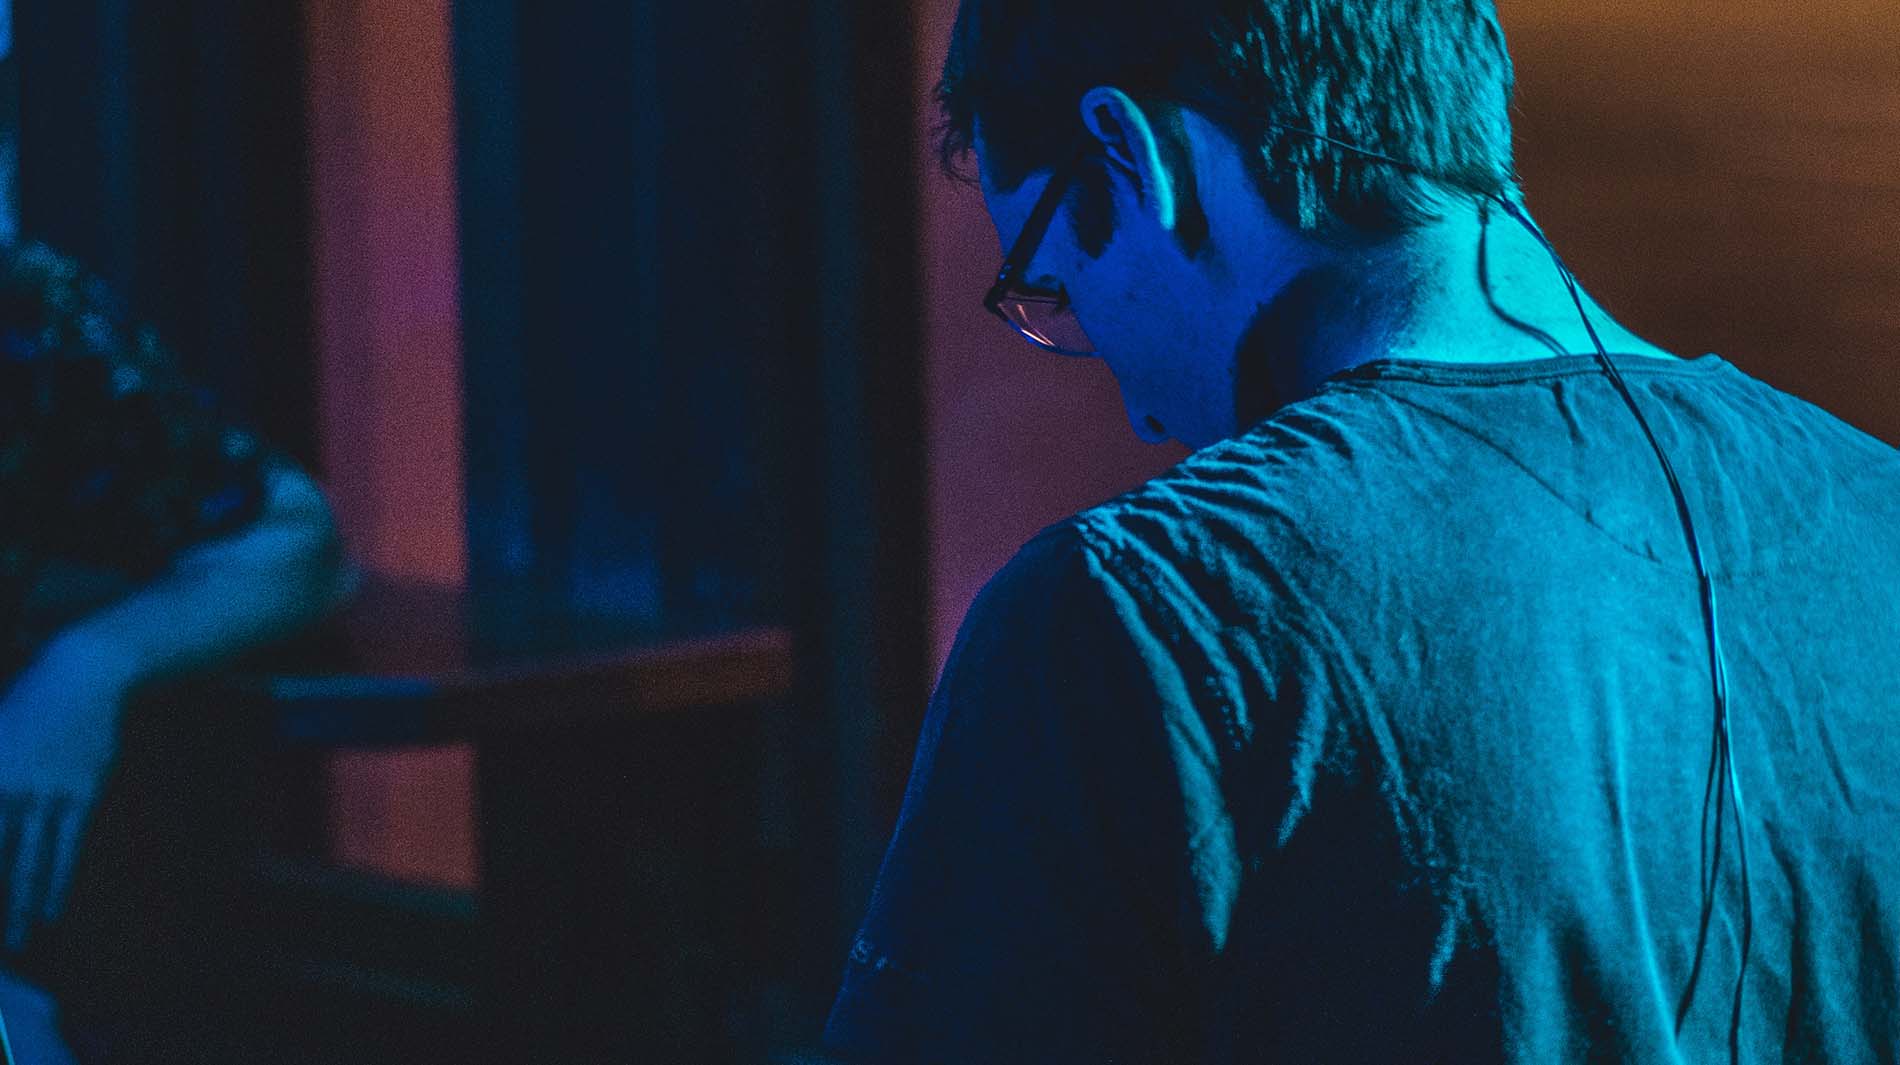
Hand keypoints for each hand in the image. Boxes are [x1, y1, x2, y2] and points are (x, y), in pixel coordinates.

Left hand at [0, 629, 133, 950]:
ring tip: (18, 938)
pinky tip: (52, 908)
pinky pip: (66, 847)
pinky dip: (57, 880)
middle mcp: (7, 788)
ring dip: (21, 903)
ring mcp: (45, 793)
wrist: (81, 676)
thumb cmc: (27, 704)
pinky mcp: (79, 794)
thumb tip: (2, 815)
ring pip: (27, 860)